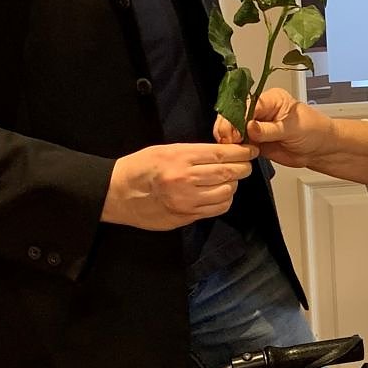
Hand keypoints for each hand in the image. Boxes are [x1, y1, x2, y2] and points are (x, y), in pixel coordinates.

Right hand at [102, 142, 257, 229]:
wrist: (116, 194)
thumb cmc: (139, 167)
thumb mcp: (165, 150)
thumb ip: (193, 152)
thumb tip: (222, 153)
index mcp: (180, 158)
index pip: (220, 154)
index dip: (241, 152)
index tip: (251, 150)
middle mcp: (185, 179)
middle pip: (227, 173)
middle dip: (243, 168)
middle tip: (246, 164)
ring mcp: (186, 201)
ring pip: (226, 193)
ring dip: (234, 185)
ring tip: (231, 179)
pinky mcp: (185, 217)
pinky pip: (216, 209)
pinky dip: (224, 200)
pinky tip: (221, 194)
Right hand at [214, 87, 333, 168]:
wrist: (320, 149)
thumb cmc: (314, 131)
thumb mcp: (293, 128)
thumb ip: (270, 129)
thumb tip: (251, 127)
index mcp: (271, 99)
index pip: (248, 104)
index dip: (238, 116)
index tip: (232, 128)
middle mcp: (261, 111)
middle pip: (237, 115)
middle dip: (229, 126)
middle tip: (227, 139)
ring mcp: (257, 127)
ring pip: (235, 129)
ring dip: (229, 138)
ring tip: (228, 147)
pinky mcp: (255, 142)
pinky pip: (240, 143)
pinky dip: (235, 148)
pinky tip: (233, 152)